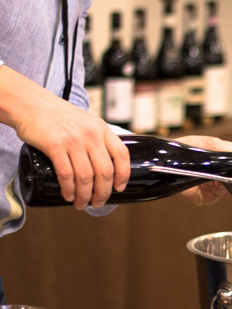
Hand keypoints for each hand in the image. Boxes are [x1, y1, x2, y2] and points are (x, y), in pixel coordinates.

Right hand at [0, 66, 129, 208]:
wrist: (31, 104)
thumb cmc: (58, 116)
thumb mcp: (86, 122)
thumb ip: (96, 139)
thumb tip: (103, 166)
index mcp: (101, 129)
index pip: (121, 154)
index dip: (123, 175)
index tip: (119, 188)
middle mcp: (91, 135)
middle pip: (104, 171)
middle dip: (103, 192)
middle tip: (98, 202)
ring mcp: (73, 140)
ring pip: (86, 177)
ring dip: (85, 195)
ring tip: (81, 203)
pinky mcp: (55, 146)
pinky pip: (66, 174)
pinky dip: (69, 189)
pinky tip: (68, 195)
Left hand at [176, 134, 231, 206]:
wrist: (166, 160)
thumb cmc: (185, 148)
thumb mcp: (207, 142)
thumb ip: (225, 148)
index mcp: (224, 160)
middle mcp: (220, 174)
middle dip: (228, 180)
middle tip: (219, 176)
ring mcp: (212, 185)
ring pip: (225, 193)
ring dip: (217, 187)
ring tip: (208, 179)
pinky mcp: (203, 196)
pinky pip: (212, 199)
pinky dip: (207, 194)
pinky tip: (201, 186)